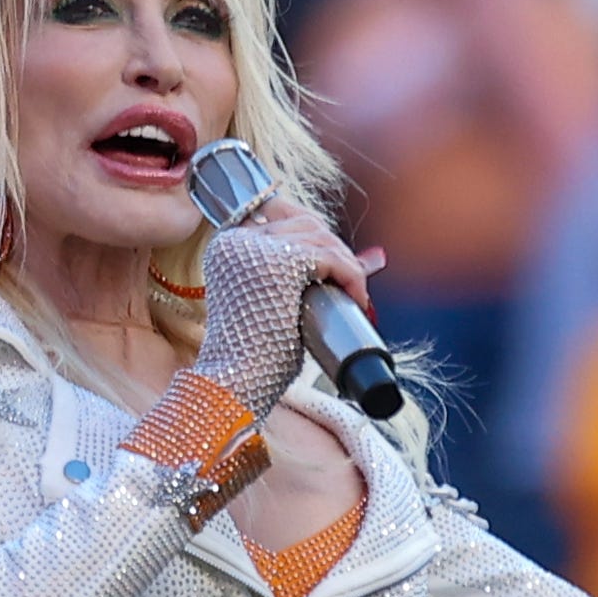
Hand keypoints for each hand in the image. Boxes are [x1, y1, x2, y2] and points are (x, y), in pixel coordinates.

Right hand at [188, 196, 378, 418]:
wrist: (236, 382)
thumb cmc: (255, 355)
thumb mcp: (274, 302)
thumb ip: (300, 275)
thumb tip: (370, 257)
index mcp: (226, 245)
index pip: (281, 214)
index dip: (315, 235)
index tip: (335, 262)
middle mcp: (237, 239)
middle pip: (305, 223)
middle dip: (336, 250)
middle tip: (350, 283)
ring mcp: (257, 248)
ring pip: (321, 238)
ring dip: (347, 265)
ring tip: (354, 295)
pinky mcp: (281, 263)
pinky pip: (332, 258)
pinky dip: (352, 276)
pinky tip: (357, 299)